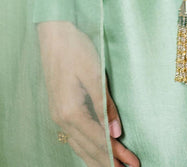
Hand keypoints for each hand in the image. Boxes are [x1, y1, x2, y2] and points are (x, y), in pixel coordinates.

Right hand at [37, 20, 139, 166]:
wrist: (54, 32)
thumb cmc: (75, 48)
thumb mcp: (95, 73)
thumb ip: (105, 105)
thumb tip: (115, 133)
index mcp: (71, 112)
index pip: (98, 141)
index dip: (116, 154)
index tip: (133, 164)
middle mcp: (62, 118)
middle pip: (89, 148)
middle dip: (109, 162)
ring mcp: (58, 115)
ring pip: (79, 145)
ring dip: (97, 158)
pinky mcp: (59, 108)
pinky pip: (74, 136)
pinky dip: (86, 148)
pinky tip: (92, 153)